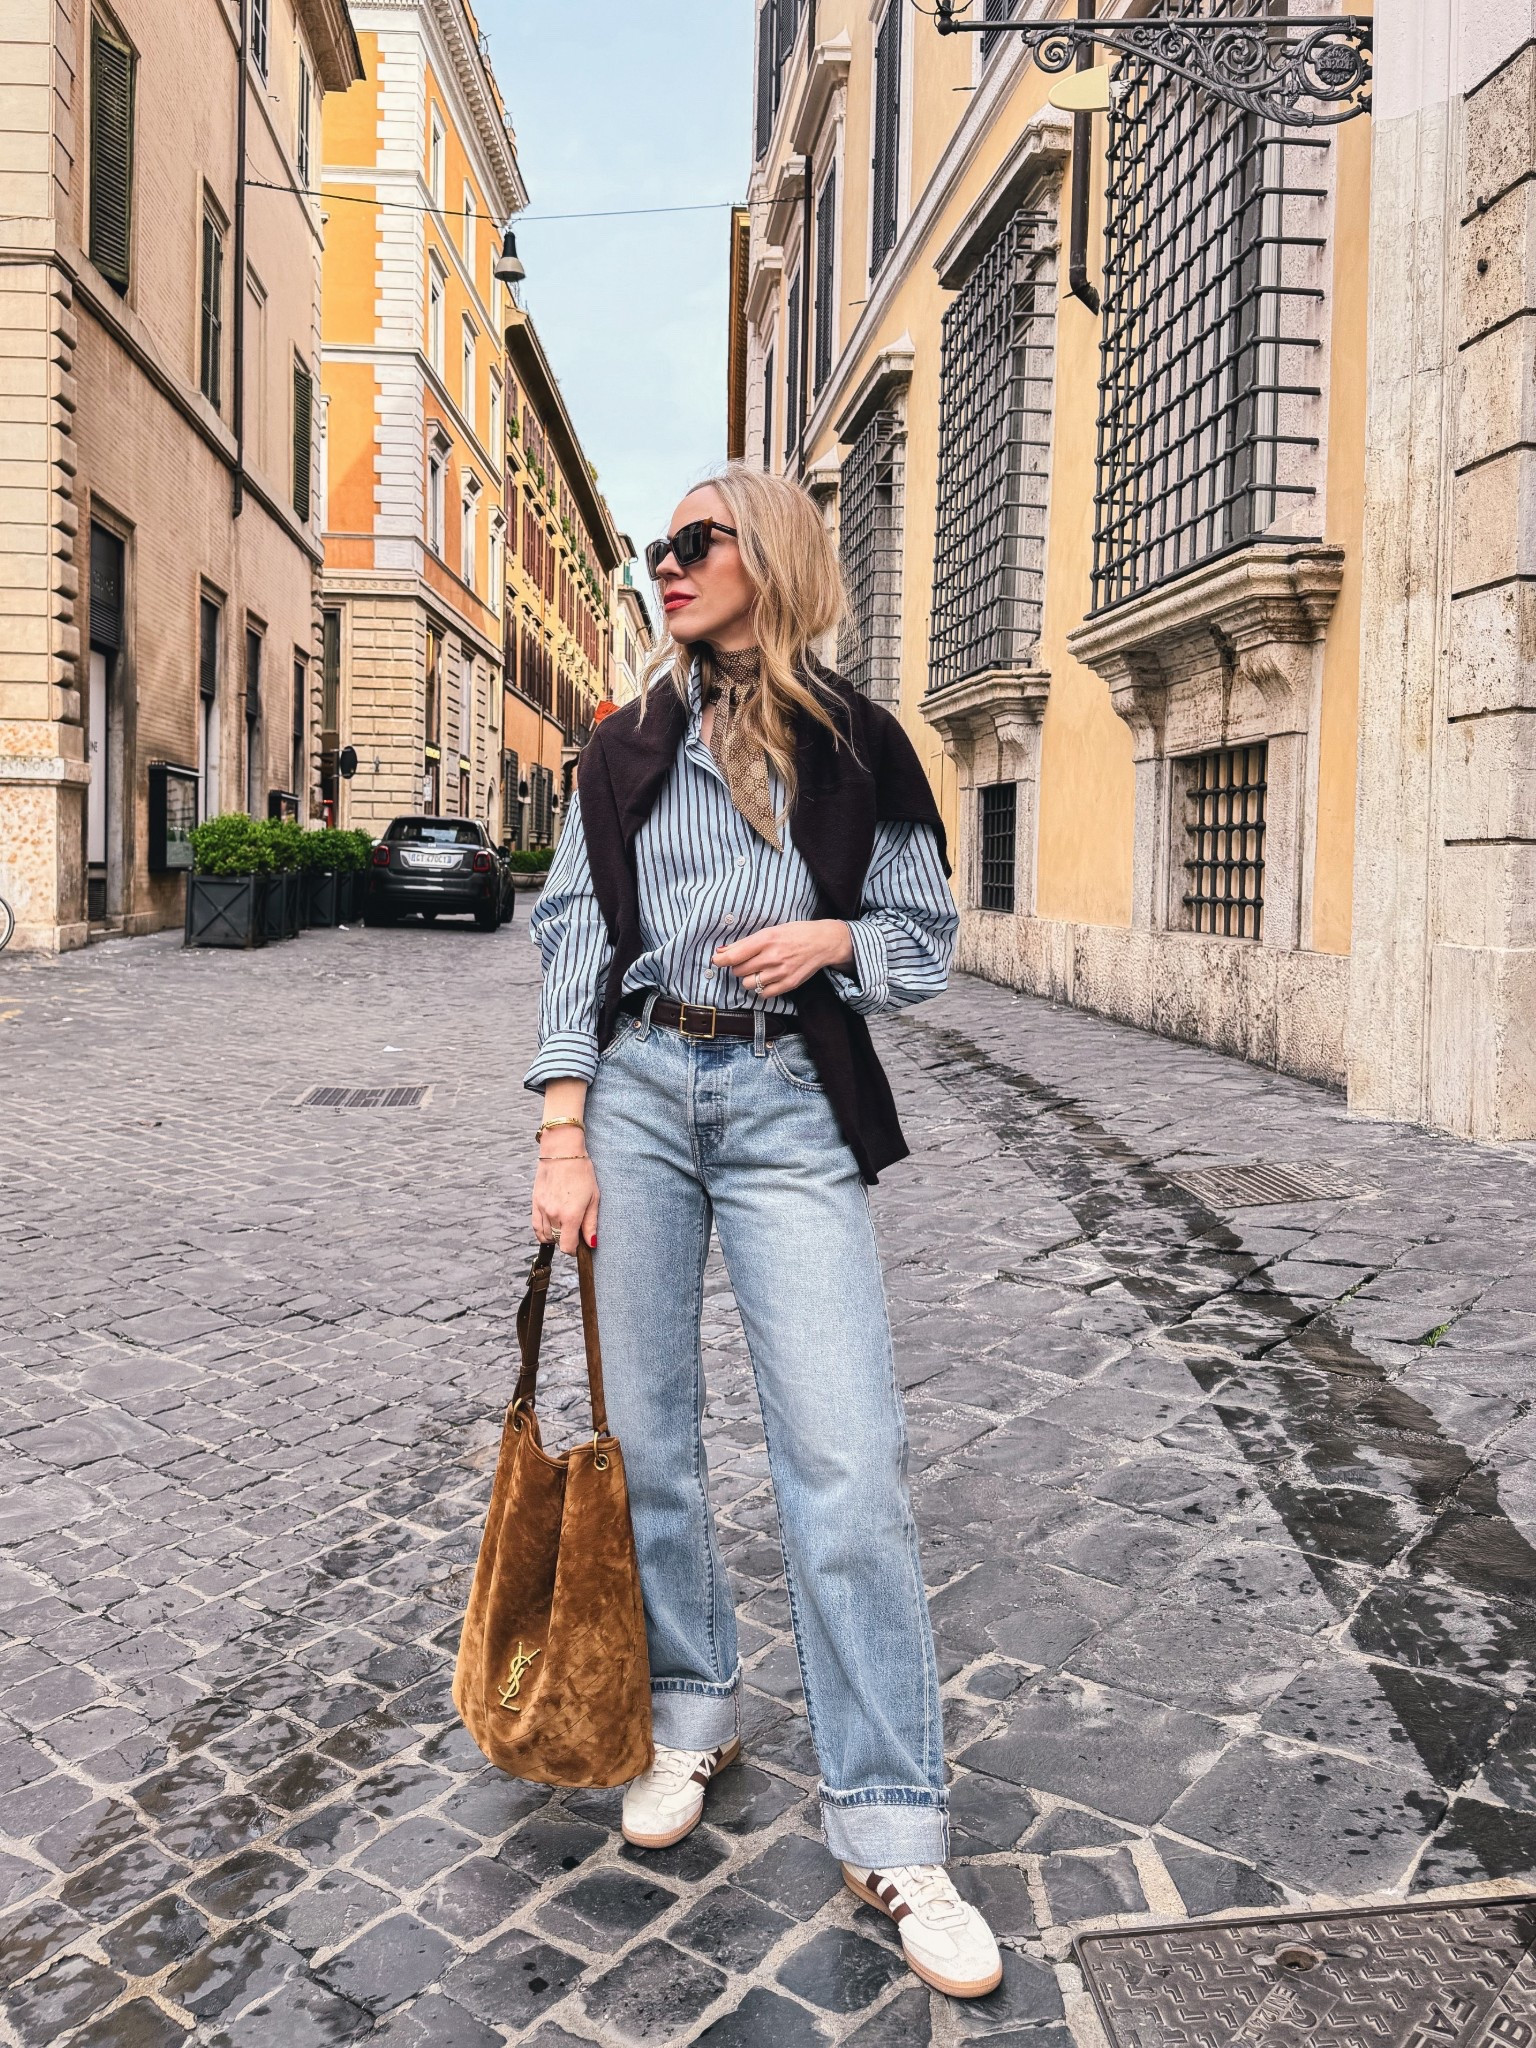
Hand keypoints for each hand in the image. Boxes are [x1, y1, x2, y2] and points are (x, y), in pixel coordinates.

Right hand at [531, 1079, 596, 1254]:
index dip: (575, 1249)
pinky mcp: (534, 1202)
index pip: (568, 1247)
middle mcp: (553, 1214)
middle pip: (557, 1241)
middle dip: (567, 1239)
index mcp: (570, 1215)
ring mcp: (542, 1209)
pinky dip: (543, 1231)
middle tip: (576, 1228)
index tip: (581, 1242)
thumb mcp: (594, 1198)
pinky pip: (535, 1227)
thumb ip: (591, 1223)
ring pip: (546, 1235)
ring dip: (556, 1234)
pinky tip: (551, 1226)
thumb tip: (591, 1244)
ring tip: (565, 1223)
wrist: (561, 1152)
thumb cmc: (582, 1172)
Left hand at [711, 919, 853, 999]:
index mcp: (766, 939)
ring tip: (758, 971)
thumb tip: (721, 952)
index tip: (718, 960)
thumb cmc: (794, 933)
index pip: (734, 956)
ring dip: (749, 979)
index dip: (721, 960)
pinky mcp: (789, 984)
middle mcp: (772, 957)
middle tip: (747, 962)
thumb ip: (745, 943)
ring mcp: (781, 972)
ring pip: (748, 984)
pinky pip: (764, 994)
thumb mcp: (770, 931)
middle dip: (738, 968)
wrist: (822, 942)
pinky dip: (761, 989)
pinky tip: (767, 980)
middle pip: (739, 971)